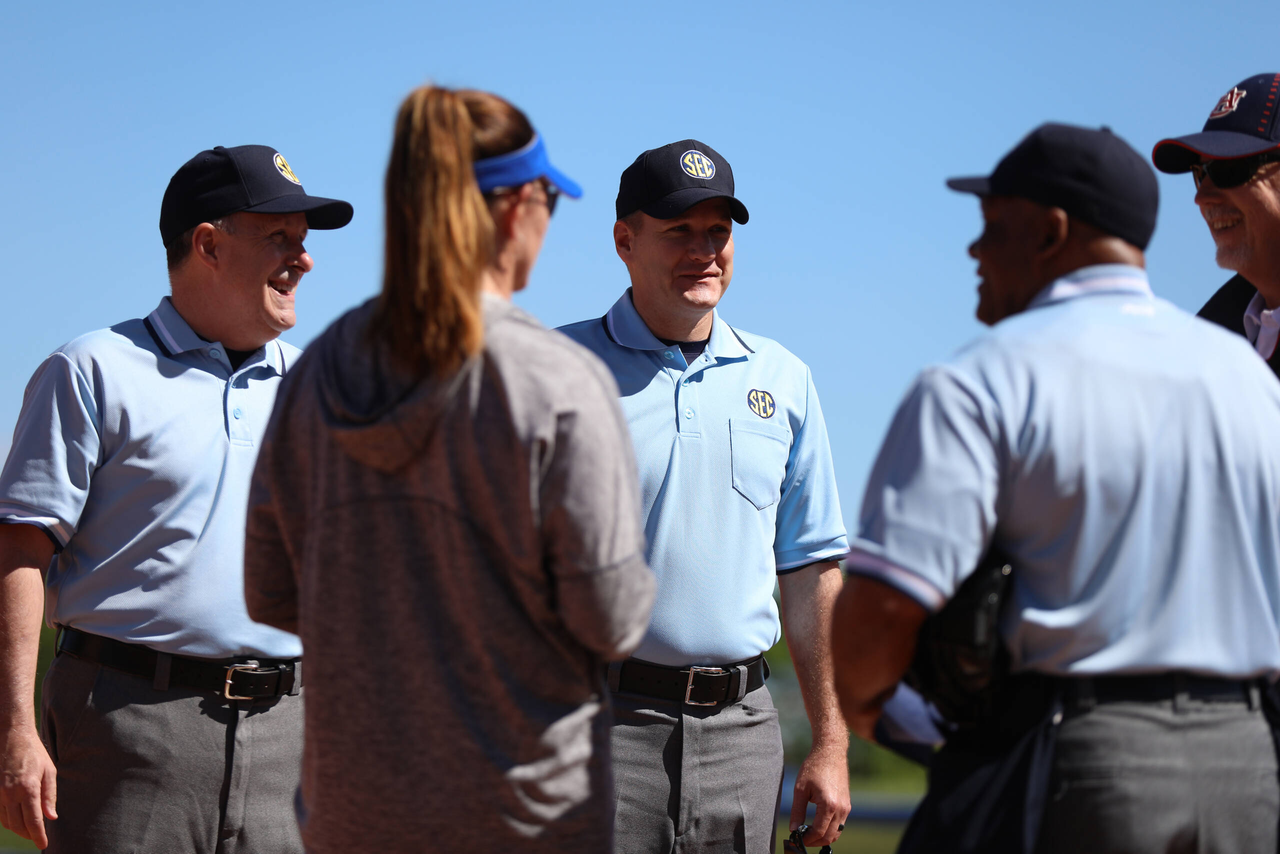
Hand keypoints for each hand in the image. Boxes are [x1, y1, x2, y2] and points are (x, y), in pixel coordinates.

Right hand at [0, 725, 56, 848]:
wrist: (11, 737)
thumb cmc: (34, 753)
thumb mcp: (49, 771)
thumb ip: (50, 795)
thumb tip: (51, 817)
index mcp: (28, 788)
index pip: (33, 821)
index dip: (38, 836)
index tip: (43, 845)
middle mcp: (10, 794)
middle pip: (18, 825)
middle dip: (29, 835)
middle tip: (38, 837)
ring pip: (7, 822)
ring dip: (18, 829)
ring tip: (29, 831)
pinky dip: (8, 820)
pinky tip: (17, 819)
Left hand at [789, 744, 849, 847]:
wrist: (831, 752)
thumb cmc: (814, 767)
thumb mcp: (800, 789)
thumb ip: (797, 811)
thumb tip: (794, 829)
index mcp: (828, 805)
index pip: (818, 831)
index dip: (807, 839)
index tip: (797, 840)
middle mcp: (841, 809)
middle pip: (829, 836)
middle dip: (815, 841)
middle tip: (802, 840)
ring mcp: (846, 807)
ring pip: (836, 833)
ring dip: (823, 837)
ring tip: (808, 834)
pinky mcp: (847, 805)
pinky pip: (840, 824)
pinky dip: (830, 829)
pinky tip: (817, 825)